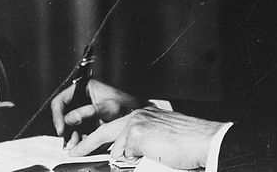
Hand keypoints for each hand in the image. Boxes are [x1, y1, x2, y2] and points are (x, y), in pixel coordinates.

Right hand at [50, 79, 145, 148]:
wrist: (138, 113)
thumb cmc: (127, 105)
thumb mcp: (108, 108)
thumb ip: (88, 112)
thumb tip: (68, 119)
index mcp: (84, 86)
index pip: (61, 100)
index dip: (58, 116)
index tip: (62, 130)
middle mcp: (81, 96)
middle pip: (64, 114)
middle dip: (66, 129)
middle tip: (70, 142)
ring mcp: (83, 108)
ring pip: (69, 124)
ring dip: (72, 135)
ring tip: (77, 144)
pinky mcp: (87, 119)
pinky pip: (77, 129)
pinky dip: (78, 137)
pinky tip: (83, 143)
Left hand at [69, 107, 225, 169]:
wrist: (204, 140)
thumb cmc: (190, 143)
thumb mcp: (161, 140)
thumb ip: (142, 144)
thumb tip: (124, 156)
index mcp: (145, 114)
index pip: (116, 126)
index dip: (99, 137)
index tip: (86, 146)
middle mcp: (139, 114)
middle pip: (104, 131)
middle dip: (86, 144)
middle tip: (72, 152)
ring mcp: (136, 122)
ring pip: (117, 150)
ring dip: (128, 160)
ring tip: (155, 156)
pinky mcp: (136, 133)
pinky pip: (125, 156)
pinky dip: (135, 162)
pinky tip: (155, 155)